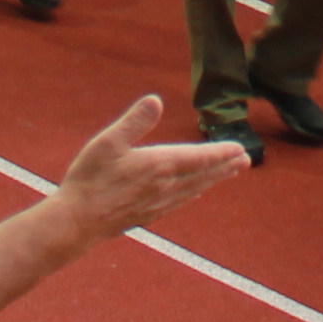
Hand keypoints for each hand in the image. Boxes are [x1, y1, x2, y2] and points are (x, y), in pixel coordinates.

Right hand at [49, 93, 249, 235]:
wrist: (76, 222)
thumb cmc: (89, 179)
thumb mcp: (108, 142)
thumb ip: (134, 121)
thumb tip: (157, 100)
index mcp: (158, 166)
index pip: (199, 158)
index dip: (220, 153)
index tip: (240, 149)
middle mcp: (164, 187)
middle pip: (202, 175)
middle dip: (225, 166)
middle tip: (246, 160)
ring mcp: (157, 203)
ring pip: (194, 190)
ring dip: (213, 180)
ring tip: (228, 173)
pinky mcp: (148, 214)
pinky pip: (181, 202)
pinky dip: (194, 194)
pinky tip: (195, 194)